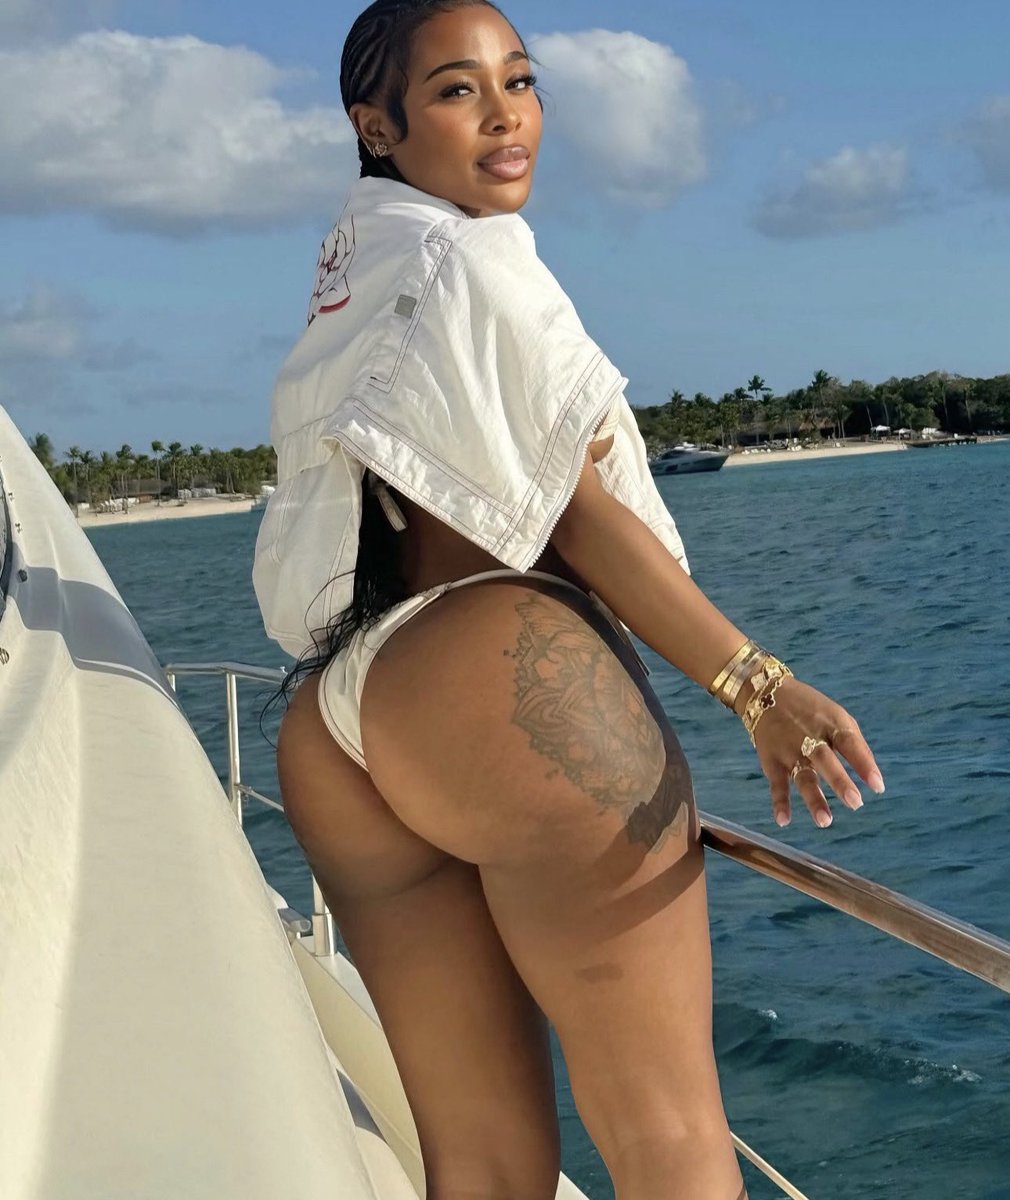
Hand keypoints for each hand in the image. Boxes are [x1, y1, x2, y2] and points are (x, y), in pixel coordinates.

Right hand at [742, 676, 884, 827]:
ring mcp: (789, 751)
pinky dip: (779, 802)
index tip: (878, 786)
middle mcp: (809, 737)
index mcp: (830, 724)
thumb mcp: (836, 716)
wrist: (765, 692)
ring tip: (825, 821)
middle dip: (839, 781)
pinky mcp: (772, 761)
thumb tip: (872, 777)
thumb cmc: (810, 710)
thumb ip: (854, 745)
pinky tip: (784, 821)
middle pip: (825, 760)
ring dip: (813, 798)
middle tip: (855, 802)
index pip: (850, 744)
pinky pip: (776, 784)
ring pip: (802, 776)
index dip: (864, 764)